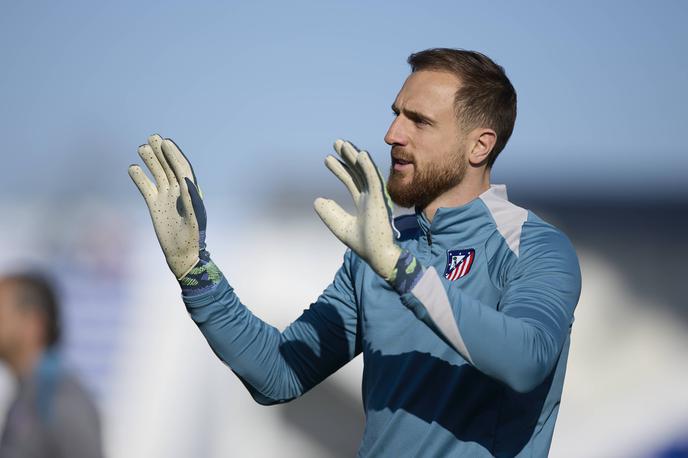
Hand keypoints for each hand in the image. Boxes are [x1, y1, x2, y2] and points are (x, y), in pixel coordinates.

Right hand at [128, 134, 206, 278]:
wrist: (183, 253)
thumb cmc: (193, 236)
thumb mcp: (194, 217)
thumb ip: (191, 198)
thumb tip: (186, 179)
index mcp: (191, 191)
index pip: (182, 168)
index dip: (174, 154)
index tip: (166, 142)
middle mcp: (178, 191)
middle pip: (169, 167)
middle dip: (162, 152)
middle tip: (153, 137)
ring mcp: (165, 197)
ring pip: (157, 174)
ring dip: (150, 161)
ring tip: (141, 147)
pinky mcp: (154, 205)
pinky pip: (145, 188)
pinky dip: (139, 178)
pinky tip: (132, 168)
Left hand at [314, 140, 400, 280]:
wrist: (379, 256)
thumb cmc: (364, 244)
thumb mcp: (340, 226)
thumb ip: (330, 213)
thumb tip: (317, 200)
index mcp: (364, 202)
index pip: (351, 181)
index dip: (340, 169)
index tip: (328, 159)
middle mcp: (371, 197)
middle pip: (358, 172)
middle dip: (347, 157)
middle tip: (337, 143)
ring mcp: (377, 197)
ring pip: (365, 171)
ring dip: (355, 156)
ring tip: (343, 144)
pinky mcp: (380, 200)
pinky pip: (374, 179)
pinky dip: (368, 166)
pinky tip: (360, 154)